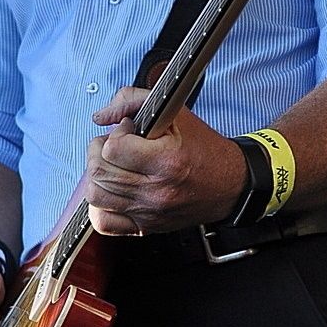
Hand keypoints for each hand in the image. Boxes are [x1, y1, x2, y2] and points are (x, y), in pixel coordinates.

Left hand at [85, 86, 246, 236]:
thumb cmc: (204, 149)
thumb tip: (103, 115)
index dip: (116, 134)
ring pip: (96, 195)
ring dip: (98, 176)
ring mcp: (149, 212)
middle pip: (99, 172)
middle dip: (101, 152)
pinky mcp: (145, 226)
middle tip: (116, 145)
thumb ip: (134, 100)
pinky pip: (104, 222)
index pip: (114, 148)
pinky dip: (99, 206)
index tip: (128, 130)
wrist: (230, 184)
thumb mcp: (176, 113)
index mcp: (167, 161)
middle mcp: (156, 190)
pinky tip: (112, 191)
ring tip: (113, 166)